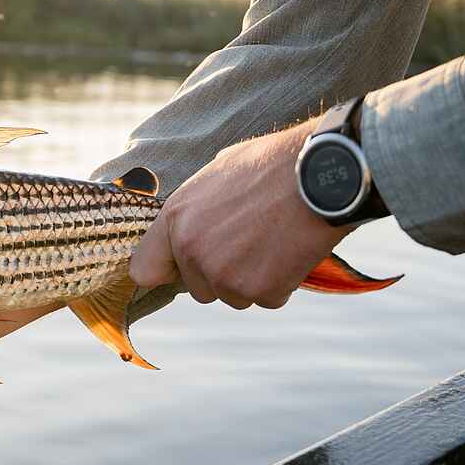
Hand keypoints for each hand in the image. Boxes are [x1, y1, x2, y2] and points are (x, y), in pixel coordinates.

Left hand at [127, 120, 349, 309]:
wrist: (320, 175)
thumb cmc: (272, 165)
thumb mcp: (217, 173)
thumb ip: (194, 209)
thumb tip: (188, 227)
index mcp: (176, 219)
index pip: (144, 270)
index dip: (166, 271)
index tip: (180, 269)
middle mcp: (193, 251)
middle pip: (198, 288)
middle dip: (221, 274)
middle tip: (251, 242)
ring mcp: (225, 275)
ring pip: (233, 296)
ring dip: (252, 279)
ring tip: (274, 241)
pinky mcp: (259, 290)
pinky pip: (268, 299)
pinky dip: (282, 283)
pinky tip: (292, 250)